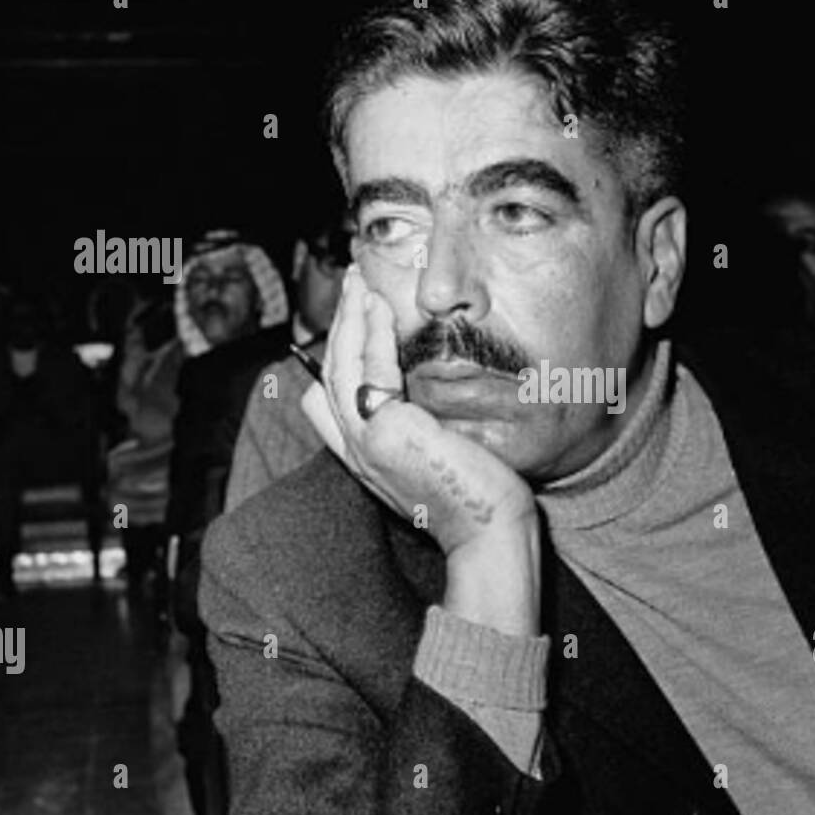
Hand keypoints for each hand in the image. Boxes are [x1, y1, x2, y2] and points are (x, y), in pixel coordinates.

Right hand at [301, 266, 540, 633]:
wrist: (488, 530)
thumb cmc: (477, 498)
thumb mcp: (438, 458)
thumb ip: (420, 427)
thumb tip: (427, 397)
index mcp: (364, 456)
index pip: (326, 401)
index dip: (335, 356)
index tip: (354, 319)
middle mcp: (355, 449)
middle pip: (330, 374)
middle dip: (339, 325)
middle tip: (353, 286)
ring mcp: (365, 441)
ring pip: (341, 365)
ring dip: (350, 319)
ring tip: (360, 285)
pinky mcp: (385, 431)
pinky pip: (369, 368)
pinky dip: (371, 334)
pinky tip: (380, 307)